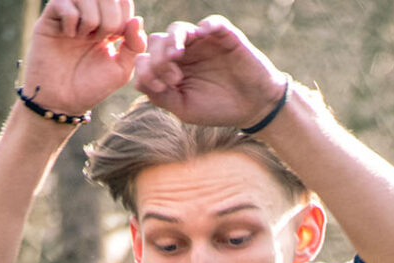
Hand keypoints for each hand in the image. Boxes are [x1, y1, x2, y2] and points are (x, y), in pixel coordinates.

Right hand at [18, 0, 147, 119]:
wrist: (62, 102)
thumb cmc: (90, 87)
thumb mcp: (120, 70)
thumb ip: (134, 46)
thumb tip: (137, 19)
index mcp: (108, 23)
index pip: (123, 1)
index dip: (123, 19)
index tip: (114, 41)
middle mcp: (89, 14)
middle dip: (110, 18)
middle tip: (98, 39)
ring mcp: (70, 12)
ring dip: (90, 18)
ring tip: (83, 37)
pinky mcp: (50, 17)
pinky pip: (64, 2)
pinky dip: (70, 20)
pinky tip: (67, 35)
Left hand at [134, 16, 287, 127]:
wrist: (252, 107)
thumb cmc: (217, 109)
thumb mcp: (184, 109)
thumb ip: (161, 97)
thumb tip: (141, 81)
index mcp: (170, 69)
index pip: (147, 59)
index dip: (148, 70)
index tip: (161, 87)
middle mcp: (183, 51)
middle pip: (157, 41)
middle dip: (159, 58)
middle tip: (172, 77)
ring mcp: (202, 41)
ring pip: (177, 29)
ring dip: (173, 40)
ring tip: (176, 55)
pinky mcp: (223, 35)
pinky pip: (212, 23)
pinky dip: (205, 26)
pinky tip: (202, 35)